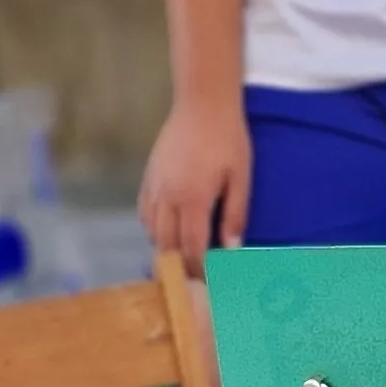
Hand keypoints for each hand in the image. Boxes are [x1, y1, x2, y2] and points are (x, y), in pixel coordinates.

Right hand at [138, 100, 251, 269]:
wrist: (202, 103)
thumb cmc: (227, 138)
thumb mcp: (240, 177)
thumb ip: (235, 214)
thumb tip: (233, 249)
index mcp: (193, 199)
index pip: (192, 248)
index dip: (200, 270)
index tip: (209, 283)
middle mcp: (168, 196)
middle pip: (167, 246)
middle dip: (181, 266)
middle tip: (195, 277)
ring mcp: (154, 186)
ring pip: (152, 231)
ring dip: (166, 248)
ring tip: (183, 256)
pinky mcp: (148, 176)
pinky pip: (145, 212)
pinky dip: (154, 227)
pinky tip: (167, 230)